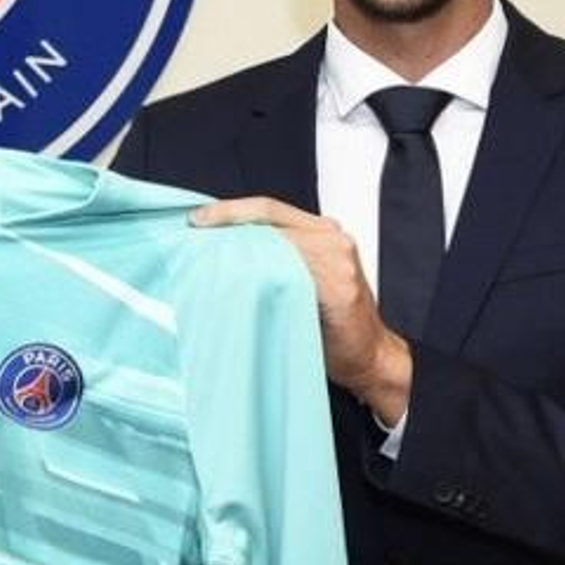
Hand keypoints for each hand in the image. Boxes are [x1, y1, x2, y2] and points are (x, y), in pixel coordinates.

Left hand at [191, 196, 411, 424]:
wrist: (369, 357)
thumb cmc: (330, 325)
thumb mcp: (300, 280)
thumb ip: (274, 259)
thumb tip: (221, 254)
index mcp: (321, 231)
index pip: (268, 207)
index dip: (230, 210)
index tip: (197, 219)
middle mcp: (332, 237)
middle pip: (271, 217)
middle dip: (229, 223)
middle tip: (194, 236)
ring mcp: (339, 258)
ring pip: (280, 242)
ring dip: (242, 249)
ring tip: (209, 258)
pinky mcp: (341, 285)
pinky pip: (296, 271)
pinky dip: (267, 273)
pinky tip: (243, 281)